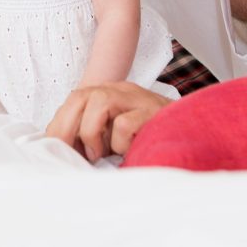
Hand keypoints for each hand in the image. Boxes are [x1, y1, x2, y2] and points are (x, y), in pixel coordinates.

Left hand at [45, 82, 170, 161]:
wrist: (192, 133)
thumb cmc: (150, 137)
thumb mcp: (115, 135)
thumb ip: (92, 135)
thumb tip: (63, 151)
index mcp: (109, 93)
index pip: (74, 100)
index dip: (59, 125)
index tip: (55, 149)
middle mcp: (121, 91)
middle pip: (80, 96)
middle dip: (66, 128)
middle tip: (71, 154)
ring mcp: (138, 99)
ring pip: (99, 101)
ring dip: (91, 132)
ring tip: (100, 155)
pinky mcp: (153, 112)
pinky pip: (124, 123)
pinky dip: (119, 142)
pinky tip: (126, 152)